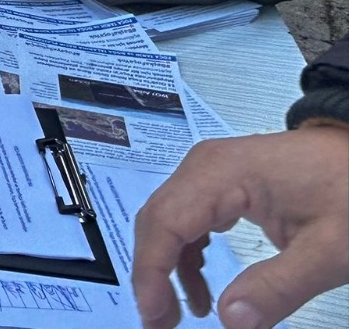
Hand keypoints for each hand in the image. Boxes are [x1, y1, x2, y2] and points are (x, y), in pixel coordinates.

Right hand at [133, 126, 348, 328]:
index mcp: (221, 173)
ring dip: (165, 268)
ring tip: (180, 313)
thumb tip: (230, 320)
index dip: (151, 271)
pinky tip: (200, 287)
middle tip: (160, 324)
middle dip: (152, 275)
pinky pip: (185, 218)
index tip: (155, 316)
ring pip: (166, 221)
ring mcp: (208, 171)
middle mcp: (203, 166)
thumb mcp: (328, 249)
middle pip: (157, 221)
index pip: (166, 222)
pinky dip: (185, 255)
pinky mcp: (218, 182)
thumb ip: (279, 286)